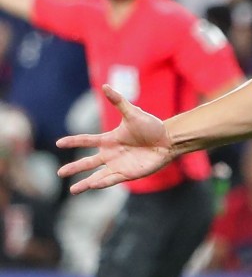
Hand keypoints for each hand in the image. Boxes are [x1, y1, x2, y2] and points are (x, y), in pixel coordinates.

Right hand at [56, 85, 174, 193]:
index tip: (59, 143)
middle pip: (88, 162)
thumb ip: (118, 102)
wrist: (168, 140)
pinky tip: (92, 186)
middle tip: (59, 173)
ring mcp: (119, 164)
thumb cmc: (152, 126)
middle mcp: (111, 153)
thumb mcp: (133, 113)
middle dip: (74, 168)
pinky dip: (102, 183)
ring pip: (98, 176)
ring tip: (73, 190)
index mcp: (109, 139)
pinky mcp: (128, 173)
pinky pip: (112, 179)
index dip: (73, 141)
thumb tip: (105, 86)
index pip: (87, 140)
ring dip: (86, 183)